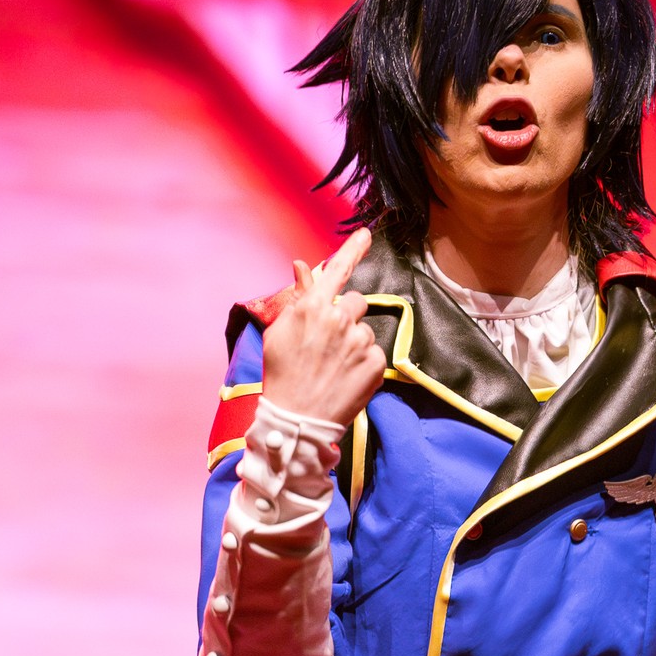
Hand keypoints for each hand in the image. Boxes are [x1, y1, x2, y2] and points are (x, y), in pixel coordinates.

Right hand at [260, 228, 382, 424]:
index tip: (366, 235)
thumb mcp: (279, 332)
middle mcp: (340, 320)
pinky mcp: (376, 364)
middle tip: (328, 343)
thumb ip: (298, 297)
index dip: (353, 249)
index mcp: (313, 308)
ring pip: (365, 331)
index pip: (337, 270)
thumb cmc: (282, 374)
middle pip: (355, 303)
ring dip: (354, 343)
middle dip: (346, 317)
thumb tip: (303, 266)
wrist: (297, 420)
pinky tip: (345, 378)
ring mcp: (360, 342)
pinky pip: (374, 353)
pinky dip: (363, 364)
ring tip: (333, 367)